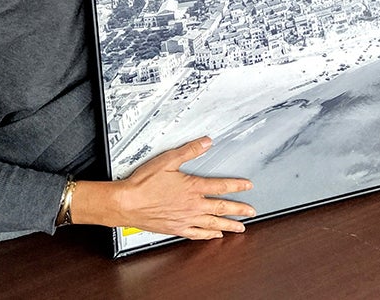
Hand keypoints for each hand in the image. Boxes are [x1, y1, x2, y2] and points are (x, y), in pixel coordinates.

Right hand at [71, 136, 255, 238]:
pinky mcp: (176, 228)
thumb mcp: (168, 160)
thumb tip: (205, 142)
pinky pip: (197, 234)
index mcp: (192, 187)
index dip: (237, 186)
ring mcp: (185, 219)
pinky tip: (214, 236)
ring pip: (213, 224)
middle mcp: (192, 205)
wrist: (127, 202)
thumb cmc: (144, 183)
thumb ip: (189, 151)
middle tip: (252, 212)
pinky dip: (208, 236)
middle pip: (221, 208)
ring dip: (229, 225)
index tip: (248, 186)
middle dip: (239, 210)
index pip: (221, 186)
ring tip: (240, 228)